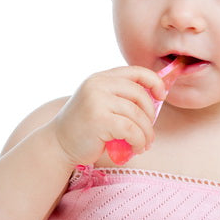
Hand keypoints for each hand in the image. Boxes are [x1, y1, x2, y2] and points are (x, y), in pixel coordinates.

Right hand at [50, 66, 165, 164]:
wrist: (58, 144)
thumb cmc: (85, 127)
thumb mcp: (101, 103)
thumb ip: (121, 96)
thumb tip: (156, 97)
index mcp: (101, 77)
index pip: (136, 71)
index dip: (154, 82)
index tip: (161, 96)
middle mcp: (98, 84)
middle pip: (139, 94)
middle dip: (150, 115)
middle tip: (149, 132)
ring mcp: (97, 100)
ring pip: (137, 115)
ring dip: (146, 133)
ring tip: (144, 144)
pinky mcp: (99, 119)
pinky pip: (131, 129)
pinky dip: (139, 141)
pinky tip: (136, 148)